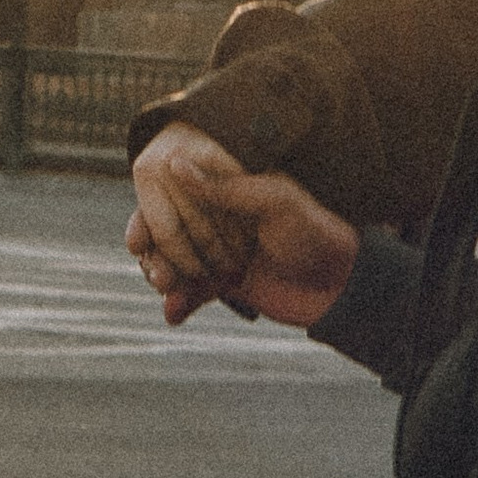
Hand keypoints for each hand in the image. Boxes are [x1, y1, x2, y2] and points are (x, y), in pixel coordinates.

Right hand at [128, 130, 360, 331]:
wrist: (341, 283)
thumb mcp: (272, 202)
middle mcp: (219, 221)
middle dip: (154, 255)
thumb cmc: (314, 232)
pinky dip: (180, 304)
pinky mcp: (228, 285)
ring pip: (177, 265)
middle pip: (168, 235)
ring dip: (164, 279)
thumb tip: (174, 163)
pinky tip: (172, 314)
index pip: (176, 200)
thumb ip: (222, 188)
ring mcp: (221, 253)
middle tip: (154, 273)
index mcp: (227, 193)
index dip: (149, 218)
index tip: (136, 239)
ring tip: (166, 291)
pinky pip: (195, 294)